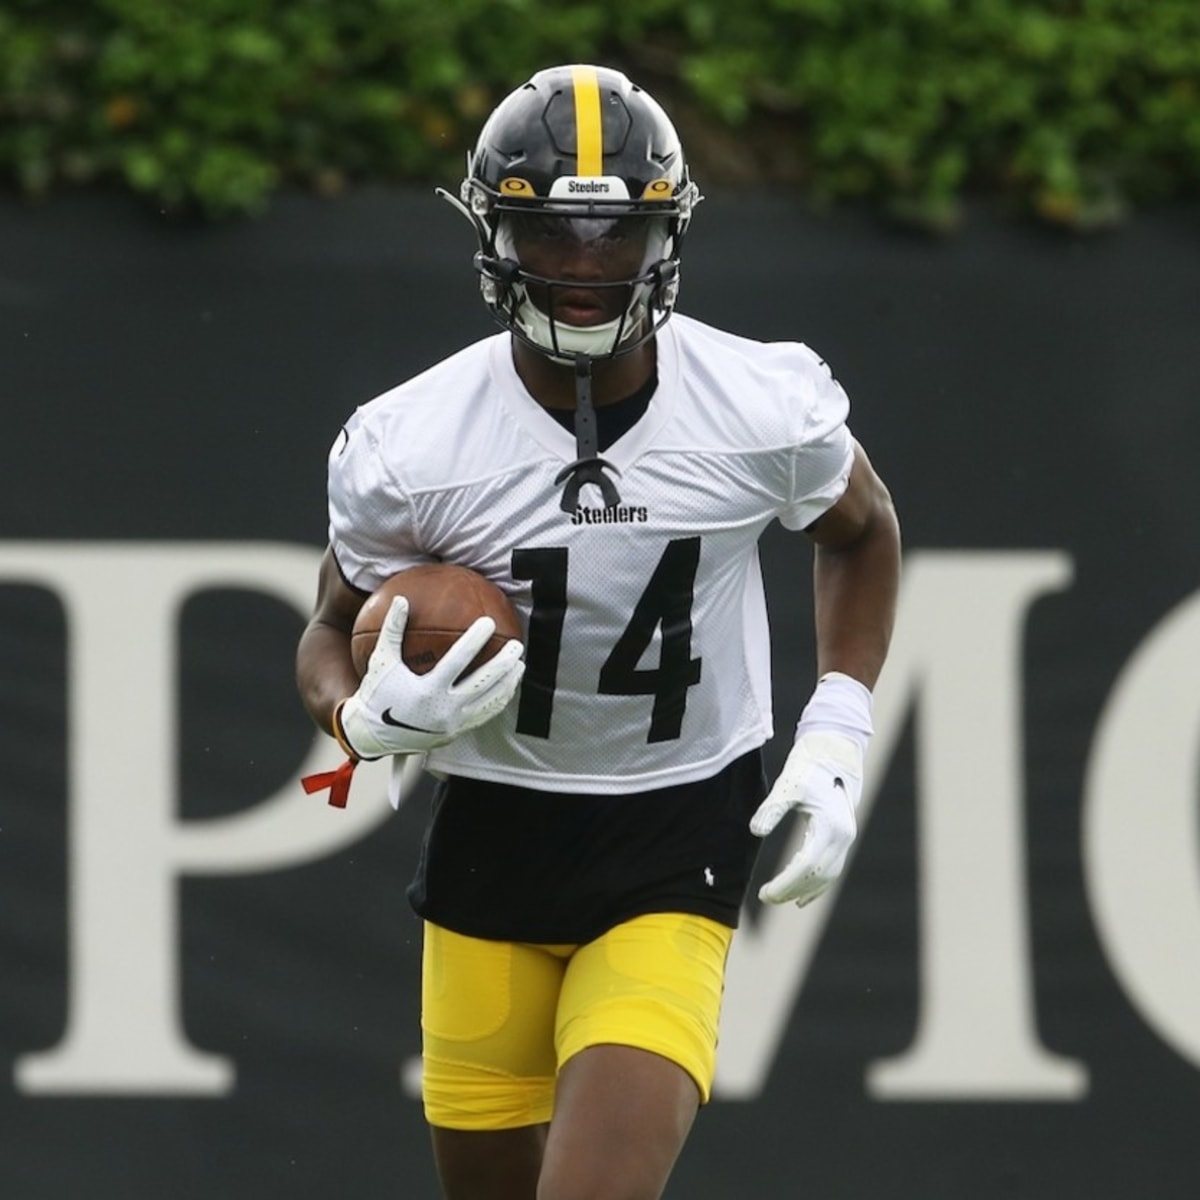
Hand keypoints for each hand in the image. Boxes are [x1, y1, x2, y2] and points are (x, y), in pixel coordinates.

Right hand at [336, 596, 523, 758]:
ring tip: (521, 665)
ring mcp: (453, 723)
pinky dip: (499, 701)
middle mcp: (444, 709)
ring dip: (508, 683)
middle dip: (504, 663)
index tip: (489, 622)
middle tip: (518, 645)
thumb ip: (392, 630)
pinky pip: (484, 716)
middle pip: (483, 683)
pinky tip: (507, 688)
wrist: (373, 735)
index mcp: (427, 690)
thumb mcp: (381, 661)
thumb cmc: (377, 693)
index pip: (458, 661)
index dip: (475, 641)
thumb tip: (401, 598)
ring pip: (489, 702)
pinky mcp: (456, 733)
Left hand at [751, 729, 863, 907]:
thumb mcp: (788, 785)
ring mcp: (846, 838)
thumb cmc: (809, 767)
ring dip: (805, 890)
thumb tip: (756, 831)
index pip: (807, 866)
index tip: (765, 893)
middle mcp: (843, 836)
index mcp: (830, 826)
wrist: (835, 752)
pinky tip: (802, 896)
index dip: (786, 883)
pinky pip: (832, 868)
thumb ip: (772, 808)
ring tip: (779, 897)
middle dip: (792, 890)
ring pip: (828, 875)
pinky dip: (818, 884)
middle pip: (818, 876)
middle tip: (766, 896)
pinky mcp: (843, 836)